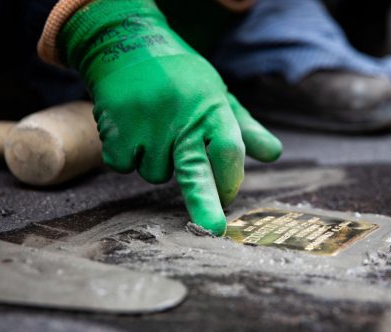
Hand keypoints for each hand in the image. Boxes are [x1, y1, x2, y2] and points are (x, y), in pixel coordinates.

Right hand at [60, 0, 281, 234]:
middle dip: (205, 201)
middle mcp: (181, 118)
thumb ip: (245, 129)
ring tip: (154, 129)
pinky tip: (131, 129)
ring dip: (156, 162)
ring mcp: (147, 124)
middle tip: (213, 228)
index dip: (230, 176)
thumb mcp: (218, 96)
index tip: (228, 197)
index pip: (229, 148)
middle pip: (195, 168)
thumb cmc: (182, 78)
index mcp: (212, 109)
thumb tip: (274, 155)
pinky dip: (127, 155)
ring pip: (155, 174)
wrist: (128, 43)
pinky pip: (124, 165)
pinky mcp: (116, 127)